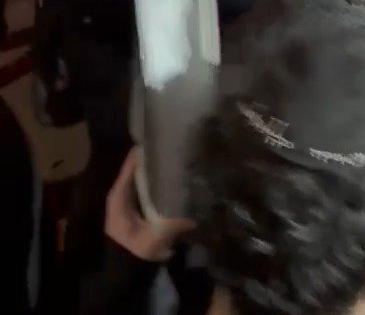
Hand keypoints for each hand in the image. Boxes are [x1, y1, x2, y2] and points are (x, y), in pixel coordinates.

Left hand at [105, 148, 194, 262]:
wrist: (122, 273)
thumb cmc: (133, 251)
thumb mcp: (154, 237)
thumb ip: (174, 224)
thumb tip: (198, 216)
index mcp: (120, 195)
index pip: (131, 164)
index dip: (145, 151)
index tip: (162, 137)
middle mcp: (122, 193)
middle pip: (139, 169)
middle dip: (155, 160)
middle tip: (177, 147)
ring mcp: (128, 201)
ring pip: (144, 179)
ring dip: (158, 172)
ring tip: (179, 160)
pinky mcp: (136, 210)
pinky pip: (147, 190)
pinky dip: (158, 185)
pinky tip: (175, 181)